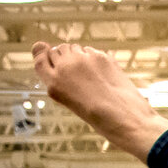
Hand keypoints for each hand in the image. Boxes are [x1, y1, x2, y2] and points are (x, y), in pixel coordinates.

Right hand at [31, 41, 167, 160]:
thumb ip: (64, 84)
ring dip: (79, 55)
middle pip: (57, 50)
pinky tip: (103, 72)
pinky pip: (92, 51)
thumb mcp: (73, 104)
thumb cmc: (102, 119)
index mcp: (53, 85)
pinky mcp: (101, 57)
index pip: (40, 59)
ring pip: (74, 48)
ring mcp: (83, 60)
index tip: (45, 49)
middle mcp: (65, 68)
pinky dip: (94, 58)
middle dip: (64, 56)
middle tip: (77, 70)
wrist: (128, 120)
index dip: (42, 53)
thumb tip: (65, 63)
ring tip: (91, 73)